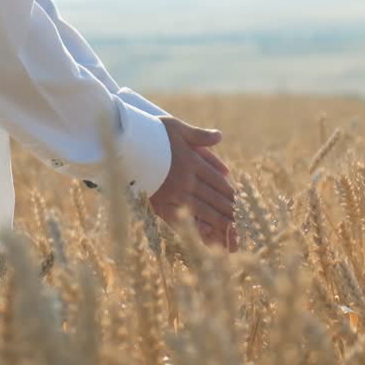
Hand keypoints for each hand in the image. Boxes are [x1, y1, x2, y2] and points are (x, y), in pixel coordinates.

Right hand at [151, 117, 237, 250]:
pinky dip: (194, 228)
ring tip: (232, 231)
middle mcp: (186, 179)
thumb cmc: (148, 133)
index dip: (230, 191)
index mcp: (192, 161)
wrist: (123, 145)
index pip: (217, 180)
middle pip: (213, 196)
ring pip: (203, 210)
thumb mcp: (176, 128)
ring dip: (219, 221)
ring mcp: (174, 193)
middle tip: (242, 220)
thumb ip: (199, 135)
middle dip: (229, 209)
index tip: (240, 201)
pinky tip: (205, 236)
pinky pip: (181, 219)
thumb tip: (219, 136)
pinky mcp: (160, 203)